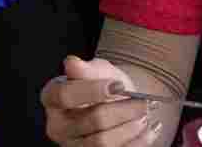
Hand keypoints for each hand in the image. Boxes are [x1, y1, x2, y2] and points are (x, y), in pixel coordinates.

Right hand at [42, 55, 160, 145]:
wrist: (117, 104)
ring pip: (103, 143)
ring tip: (144, 115)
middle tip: (144, 103)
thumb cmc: (103, 84)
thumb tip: (72, 63)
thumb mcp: (98, 70)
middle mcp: (57, 126)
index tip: (118, 85)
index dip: (91, 91)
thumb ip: (87, 69)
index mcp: (52, 98)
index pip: (65, 96)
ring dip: (130, 128)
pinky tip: (149, 129)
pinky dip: (137, 142)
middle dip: (122, 111)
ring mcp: (72, 146)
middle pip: (91, 120)